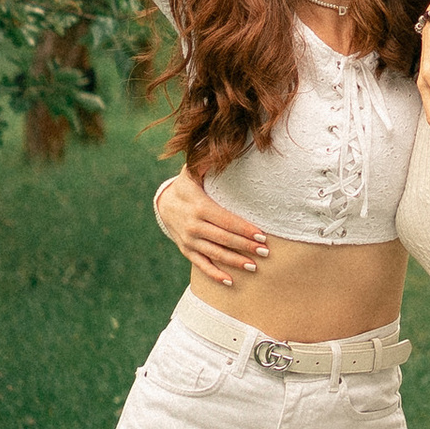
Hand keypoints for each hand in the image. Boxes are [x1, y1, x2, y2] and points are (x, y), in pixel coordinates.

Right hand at [154, 163, 266, 289]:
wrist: (163, 203)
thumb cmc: (188, 185)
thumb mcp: (193, 170)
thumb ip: (205, 162)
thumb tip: (216, 147)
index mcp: (198, 206)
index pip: (225, 220)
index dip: (243, 228)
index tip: (261, 234)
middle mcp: (193, 225)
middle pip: (223, 238)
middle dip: (245, 246)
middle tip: (266, 252)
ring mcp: (189, 240)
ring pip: (215, 253)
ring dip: (235, 261)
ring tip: (254, 266)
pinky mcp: (186, 250)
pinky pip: (201, 264)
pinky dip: (215, 274)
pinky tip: (231, 281)